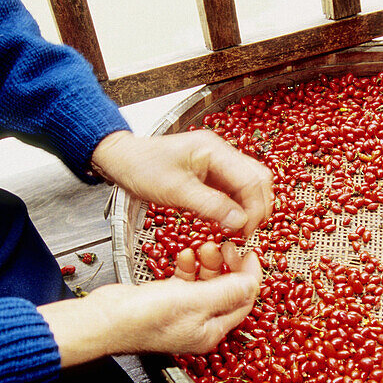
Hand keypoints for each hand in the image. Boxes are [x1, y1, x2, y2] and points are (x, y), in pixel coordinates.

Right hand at [38, 243, 261, 365]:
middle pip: (226, 291)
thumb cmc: (143, 318)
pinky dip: (188, 267)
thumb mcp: (194, 300)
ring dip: (207, 263)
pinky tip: (184, 254)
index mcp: (211, 331)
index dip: (250, 277)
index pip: (243, 302)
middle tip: (225, 246)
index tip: (250, 254)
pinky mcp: (166, 300)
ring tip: (203, 246)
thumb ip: (226, 291)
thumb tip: (252, 283)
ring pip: (206, 283)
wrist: (104, 319)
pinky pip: (187, 281)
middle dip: (228, 266)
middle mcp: (200, 324)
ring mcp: (183, 313)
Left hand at [91, 129, 273, 234]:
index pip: (251, 179)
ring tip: (239, 229)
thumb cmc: (143, 169)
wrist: (124, 159)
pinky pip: (234, 189)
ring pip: (249, 184)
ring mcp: (218, 162)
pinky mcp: (212, 173)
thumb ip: (211, 206)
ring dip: (249, 207)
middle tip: (247, 232)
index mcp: (215, 150)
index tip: (246, 232)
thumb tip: (241, 222)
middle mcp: (222, 153)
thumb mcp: (176, 191)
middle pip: (258, 178)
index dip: (255, 208)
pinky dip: (237, 206)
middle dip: (258, 207)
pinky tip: (229, 221)